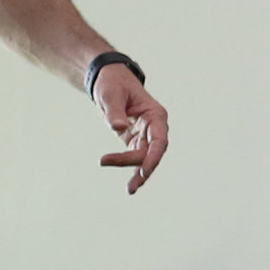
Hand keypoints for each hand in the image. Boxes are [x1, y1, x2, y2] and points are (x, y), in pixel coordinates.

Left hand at [96, 65, 168, 193]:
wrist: (109, 79)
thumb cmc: (112, 84)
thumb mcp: (111, 95)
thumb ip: (115, 112)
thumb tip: (118, 128)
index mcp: (155, 114)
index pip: (159, 140)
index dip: (154, 157)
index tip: (143, 171)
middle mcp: (154, 127)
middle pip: (152, 153)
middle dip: (142, 170)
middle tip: (131, 187)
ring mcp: (146, 134)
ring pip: (144, 158)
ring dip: (137, 174)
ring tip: (130, 190)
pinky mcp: (135, 139)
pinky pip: (135, 157)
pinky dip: (130, 168)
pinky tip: (130, 184)